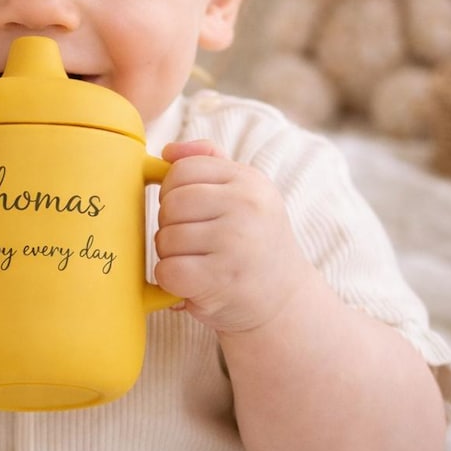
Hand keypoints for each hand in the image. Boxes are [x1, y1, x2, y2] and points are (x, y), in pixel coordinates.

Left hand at [155, 140, 312, 333]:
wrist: (284, 300)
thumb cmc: (252, 242)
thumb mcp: (243, 192)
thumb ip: (206, 162)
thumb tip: (167, 149)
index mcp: (249, 180)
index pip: (182, 170)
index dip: (172, 191)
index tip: (188, 210)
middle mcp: (247, 206)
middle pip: (170, 204)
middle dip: (170, 225)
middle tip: (192, 240)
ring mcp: (236, 243)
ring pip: (166, 238)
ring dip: (170, 255)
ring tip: (198, 261)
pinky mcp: (222, 279)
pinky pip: (167, 270)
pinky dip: (170, 280)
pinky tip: (192, 281)